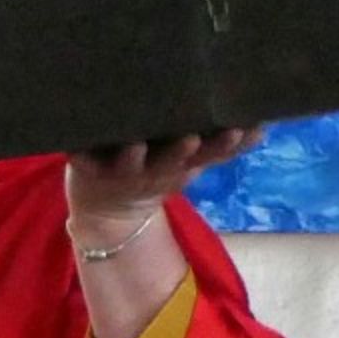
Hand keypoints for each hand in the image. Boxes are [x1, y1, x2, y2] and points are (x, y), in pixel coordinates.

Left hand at [66, 126, 261, 229]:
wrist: (109, 211)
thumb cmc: (155, 171)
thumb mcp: (191, 163)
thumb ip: (221, 146)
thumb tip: (262, 126)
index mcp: (181, 166)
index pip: (209, 155)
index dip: (224, 145)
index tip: (238, 130)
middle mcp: (153, 172)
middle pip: (171, 162)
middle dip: (181, 152)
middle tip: (192, 139)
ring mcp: (120, 172)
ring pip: (130, 164)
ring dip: (134, 157)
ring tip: (136, 145)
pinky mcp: (86, 168)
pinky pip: (82, 161)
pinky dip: (78, 155)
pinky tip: (76, 146)